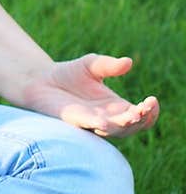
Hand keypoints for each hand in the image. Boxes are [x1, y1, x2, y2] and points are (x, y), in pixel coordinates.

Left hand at [18, 54, 158, 138]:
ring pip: (115, 131)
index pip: (142, 115)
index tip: (152, 99)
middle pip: (133, 126)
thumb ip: (110, 65)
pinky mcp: (76, 122)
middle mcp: (109, 118)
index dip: (150, 111)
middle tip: (145, 107)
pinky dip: (98, 126)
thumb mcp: (92, 64)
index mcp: (117, 106)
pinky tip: (104, 121)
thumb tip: (128, 62)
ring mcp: (93, 122)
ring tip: (134, 114)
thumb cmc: (69, 74)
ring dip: (125, 124)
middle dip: (142, 118)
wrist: (41, 80)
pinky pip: (90, 127)